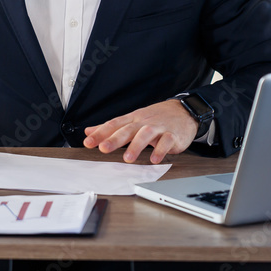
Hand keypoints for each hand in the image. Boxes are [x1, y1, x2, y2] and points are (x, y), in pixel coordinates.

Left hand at [82, 100, 197, 163]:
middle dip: (115, 139)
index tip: (88, 142)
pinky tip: (154, 159)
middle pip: (127, 129)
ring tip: (127, 159)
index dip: (100, 133)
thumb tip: (89, 131)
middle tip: (103, 148)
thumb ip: (111, 127)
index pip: (114, 125)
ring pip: (146, 134)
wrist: (183, 111)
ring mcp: (158, 127)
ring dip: (136, 146)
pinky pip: (166, 142)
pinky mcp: (172, 135)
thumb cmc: (155, 118)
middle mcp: (144, 122)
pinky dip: (160, 150)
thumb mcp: (132, 119)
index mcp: (133, 119)